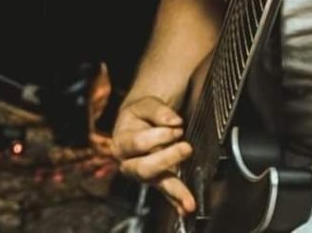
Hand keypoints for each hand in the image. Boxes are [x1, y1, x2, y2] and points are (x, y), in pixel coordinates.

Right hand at [111, 95, 194, 215]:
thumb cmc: (140, 113)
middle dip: (167, 158)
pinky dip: (176, 200)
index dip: (160, 135)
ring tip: (189, 199)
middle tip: (186, 148)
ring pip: (156, 183)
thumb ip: (158, 110)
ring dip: (175, 189)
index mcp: (122, 142)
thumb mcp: (144, 104)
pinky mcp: (157, 179)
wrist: (138, 121)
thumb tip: (174, 121)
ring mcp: (143, 174)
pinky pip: (166, 192)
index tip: (177, 127)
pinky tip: (185, 208)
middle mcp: (129, 162)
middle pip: (144, 168)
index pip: (139, 143)